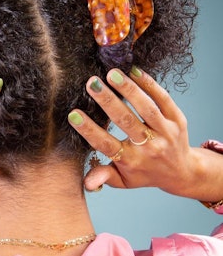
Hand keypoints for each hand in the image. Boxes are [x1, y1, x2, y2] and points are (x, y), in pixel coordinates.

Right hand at [68, 67, 222, 200]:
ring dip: (128, 89)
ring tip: (111, 73)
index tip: (74, 114)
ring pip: (146, 108)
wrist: (182, 172)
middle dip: (108, 101)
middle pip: (126, 122)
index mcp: (132, 161)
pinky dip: (149, 84)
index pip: (107, 145)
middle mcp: (150, 147)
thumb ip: (104, 177)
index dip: (90, 130)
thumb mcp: (123, 180)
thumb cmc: (145, 173)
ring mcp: (166, 132)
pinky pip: (163, 99)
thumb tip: (87, 183)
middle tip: (92, 83)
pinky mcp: (178, 120)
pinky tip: (134, 71)